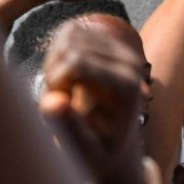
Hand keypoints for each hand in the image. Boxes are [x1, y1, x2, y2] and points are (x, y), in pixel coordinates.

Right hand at [39, 19, 145, 183]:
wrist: (112, 142)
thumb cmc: (98, 151)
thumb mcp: (84, 151)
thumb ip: (69, 128)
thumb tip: (52, 102)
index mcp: (128, 88)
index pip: (76, 63)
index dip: (56, 84)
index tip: (62, 108)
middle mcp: (131, 64)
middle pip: (69, 48)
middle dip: (55, 75)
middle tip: (64, 104)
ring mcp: (122, 49)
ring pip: (67, 35)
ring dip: (56, 63)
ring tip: (67, 93)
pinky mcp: (109, 40)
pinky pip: (69, 31)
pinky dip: (59, 53)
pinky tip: (68, 78)